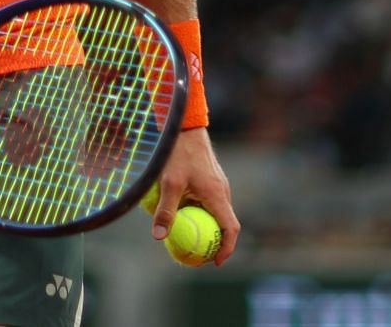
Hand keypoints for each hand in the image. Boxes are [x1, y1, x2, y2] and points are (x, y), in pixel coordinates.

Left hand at [151, 128, 240, 264]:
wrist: (185, 128)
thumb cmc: (178, 154)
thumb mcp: (168, 183)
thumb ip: (165, 210)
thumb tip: (159, 237)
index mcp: (218, 195)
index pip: (231, 228)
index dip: (226, 248)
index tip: (216, 262)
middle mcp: (223, 191)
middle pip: (226, 224)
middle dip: (216, 243)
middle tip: (200, 257)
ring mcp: (218, 185)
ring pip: (218, 213)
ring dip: (209, 228)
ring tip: (192, 241)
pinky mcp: (212, 179)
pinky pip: (211, 203)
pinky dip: (203, 214)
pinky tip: (184, 215)